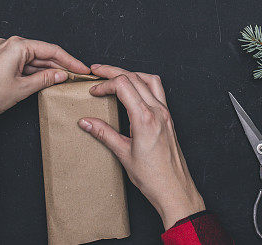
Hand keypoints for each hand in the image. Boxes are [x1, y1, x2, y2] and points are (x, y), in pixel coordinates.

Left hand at [0, 37, 89, 146]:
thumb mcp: (23, 88)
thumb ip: (45, 79)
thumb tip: (61, 75)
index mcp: (16, 45)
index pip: (51, 50)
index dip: (70, 61)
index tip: (82, 69)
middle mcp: (8, 43)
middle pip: (42, 53)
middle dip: (59, 65)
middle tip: (76, 75)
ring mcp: (1, 51)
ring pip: (31, 59)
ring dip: (46, 69)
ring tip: (63, 80)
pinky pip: (21, 62)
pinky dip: (32, 71)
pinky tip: (43, 79)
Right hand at [78, 64, 204, 229]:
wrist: (175, 190)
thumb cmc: (153, 178)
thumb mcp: (123, 154)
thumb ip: (104, 134)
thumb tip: (85, 122)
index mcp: (145, 118)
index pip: (123, 85)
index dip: (105, 84)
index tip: (93, 91)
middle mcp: (158, 111)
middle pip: (134, 77)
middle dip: (113, 72)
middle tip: (97, 71)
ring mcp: (166, 113)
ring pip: (149, 79)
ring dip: (130, 73)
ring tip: (115, 75)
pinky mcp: (169, 118)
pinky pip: (158, 91)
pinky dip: (143, 83)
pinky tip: (134, 90)